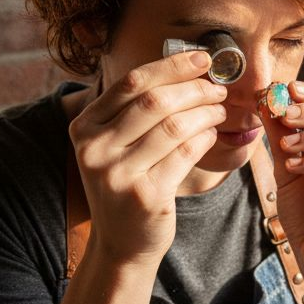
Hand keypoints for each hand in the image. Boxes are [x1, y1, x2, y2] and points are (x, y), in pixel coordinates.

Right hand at [69, 51, 226, 269]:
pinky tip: (212, 135)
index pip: (131, 82)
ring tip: (219, 111)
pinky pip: (185, 154)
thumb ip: (135, 110)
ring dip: (205, 113)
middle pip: (154, 101)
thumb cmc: (127, 184)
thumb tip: (187, 68)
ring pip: (174, 126)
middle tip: (218, 89)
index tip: (202, 59)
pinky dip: (205, 138)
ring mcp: (117, 174)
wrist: (121, 244)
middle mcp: (94, 149)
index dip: (171, 66)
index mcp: (84, 127)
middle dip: (194, 89)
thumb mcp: (115, 146)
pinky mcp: (145, 196)